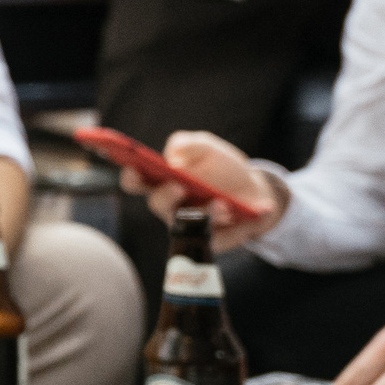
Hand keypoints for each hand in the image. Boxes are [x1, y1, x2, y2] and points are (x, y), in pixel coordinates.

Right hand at [118, 130, 281, 249]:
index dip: (131, 176)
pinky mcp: (212, 241)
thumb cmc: (220, 167)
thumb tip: (173, 156)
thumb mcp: (205, 147)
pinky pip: (218, 237)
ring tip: (222, 204)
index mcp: (161, 181)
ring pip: (189, 224)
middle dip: (166, 196)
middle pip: (158, 205)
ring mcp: (190, 225)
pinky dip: (235, 224)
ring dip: (206, 213)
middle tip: (179, 187)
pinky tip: (248, 211)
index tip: (133, 168)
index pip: (136, 182)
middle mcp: (170, 206)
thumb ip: (187, 144)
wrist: (253, 188)